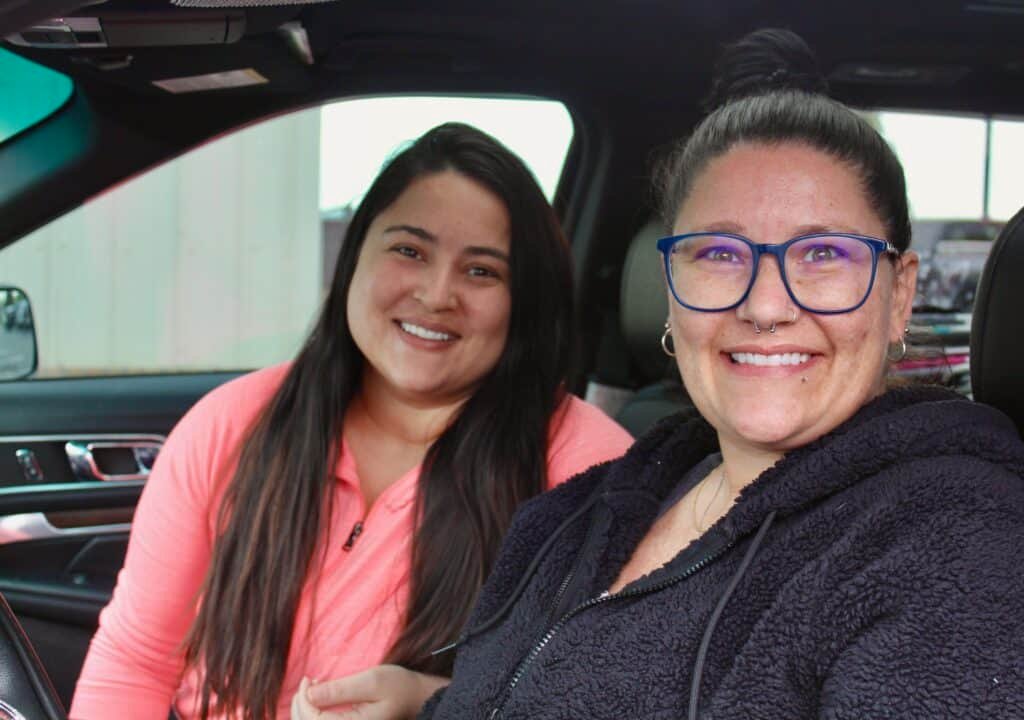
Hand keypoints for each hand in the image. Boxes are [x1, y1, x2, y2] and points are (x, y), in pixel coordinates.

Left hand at [290, 665, 448, 719]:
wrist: (418, 699)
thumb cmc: (399, 687)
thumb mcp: (372, 681)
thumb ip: (340, 689)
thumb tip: (308, 695)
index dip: (304, 700)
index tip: (308, 679)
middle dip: (301, 707)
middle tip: (307, 683)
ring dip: (306, 713)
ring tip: (311, 691)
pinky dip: (315, 716)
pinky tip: (319, 702)